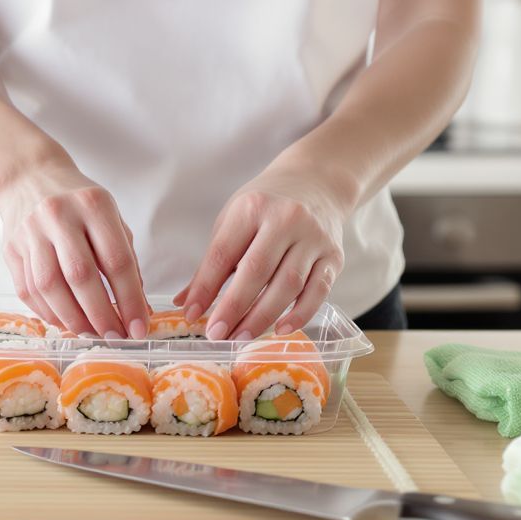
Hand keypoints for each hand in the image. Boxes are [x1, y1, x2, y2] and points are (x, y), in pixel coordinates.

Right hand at [0, 159, 149, 338]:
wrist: (27, 178)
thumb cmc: (77, 202)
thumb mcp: (109, 216)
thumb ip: (124, 258)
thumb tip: (137, 309)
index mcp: (93, 204)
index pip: (115, 260)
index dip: (129, 299)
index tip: (139, 327)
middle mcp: (58, 216)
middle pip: (80, 276)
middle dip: (101, 315)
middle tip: (115, 338)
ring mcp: (30, 232)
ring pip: (49, 287)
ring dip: (73, 319)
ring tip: (91, 334)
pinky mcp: (11, 249)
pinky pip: (27, 290)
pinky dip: (48, 313)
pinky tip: (65, 322)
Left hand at [175, 166, 350, 339]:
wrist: (316, 182)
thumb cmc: (266, 205)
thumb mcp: (232, 221)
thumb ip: (211, 262)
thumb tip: (186, 303)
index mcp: (252, 208)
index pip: (224, 254)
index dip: (206, 287)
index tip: (191, 314)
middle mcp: (286, 219)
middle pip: (256, 271)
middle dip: (233, 307)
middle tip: (216, 334)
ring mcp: (314, 238)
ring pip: (288, 284)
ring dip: (262, 316)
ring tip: (240, 337)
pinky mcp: (334, 256)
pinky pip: (319, 290)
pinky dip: (300, 314)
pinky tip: (280, 330)